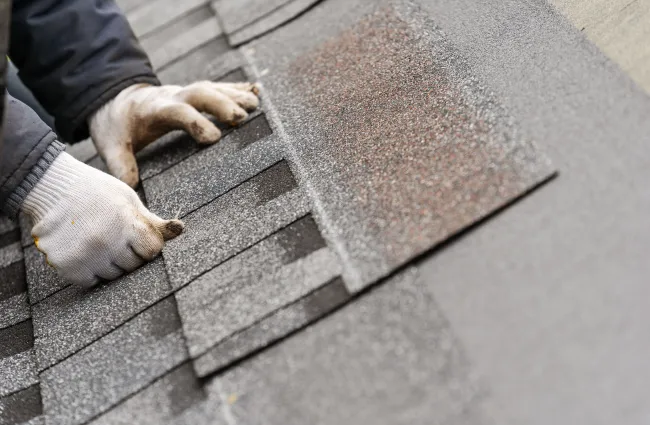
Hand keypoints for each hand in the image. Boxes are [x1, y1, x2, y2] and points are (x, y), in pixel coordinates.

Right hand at [21, 152, 182, 286]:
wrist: (52, 188)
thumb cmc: (97, 193)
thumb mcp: (129, 200)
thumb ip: (153, 221)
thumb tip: (181, 229)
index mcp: (126, 223)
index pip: (153, 251)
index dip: (147, 244)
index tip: (136, 235)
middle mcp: (106, 241)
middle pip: (134, 265)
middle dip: (129, 254)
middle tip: (113, 235)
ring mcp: (85, 256)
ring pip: (113, 276)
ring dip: (109, 264)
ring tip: (97, 240)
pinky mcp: (67, 266)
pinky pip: (91, 282)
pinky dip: (90, 271)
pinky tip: (84, 250)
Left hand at [88, 81, 259, 186]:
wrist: (115, 101)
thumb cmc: (117, 127)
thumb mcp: (110, 145)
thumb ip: (121, 164)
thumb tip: (130, 187)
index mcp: (154, 109)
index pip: (178, 112)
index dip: (195, 122)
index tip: (213, 137)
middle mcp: (172, 96)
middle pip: (200, 93)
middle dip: (222, 103)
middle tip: (242, 117)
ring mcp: (185, 93)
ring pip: (212, 88)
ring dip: (234, 95)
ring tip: (255, 105)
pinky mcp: (193, 94)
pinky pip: (217, 88)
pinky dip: (237, 89)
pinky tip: (256, 91)